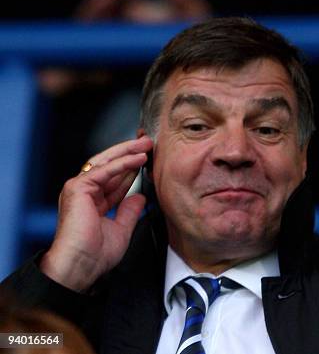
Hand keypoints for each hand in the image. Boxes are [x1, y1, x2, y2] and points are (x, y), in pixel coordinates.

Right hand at [40, 136, 153, 291]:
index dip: (131, 168)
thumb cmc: (96, 255)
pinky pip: (105, 170)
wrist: (81, 266)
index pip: (114, 179)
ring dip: (128, 152)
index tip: (147, 160)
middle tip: (148, 144)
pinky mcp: (78, 188)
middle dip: (129, 153)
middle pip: (109, 166)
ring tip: (147, 144)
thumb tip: (139, 197)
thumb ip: (129, 211)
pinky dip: (123, 162)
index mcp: (92, 202)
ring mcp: (79, 189)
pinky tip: (139, 157)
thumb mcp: (121, 229)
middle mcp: (83, 192)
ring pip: (106, 163)